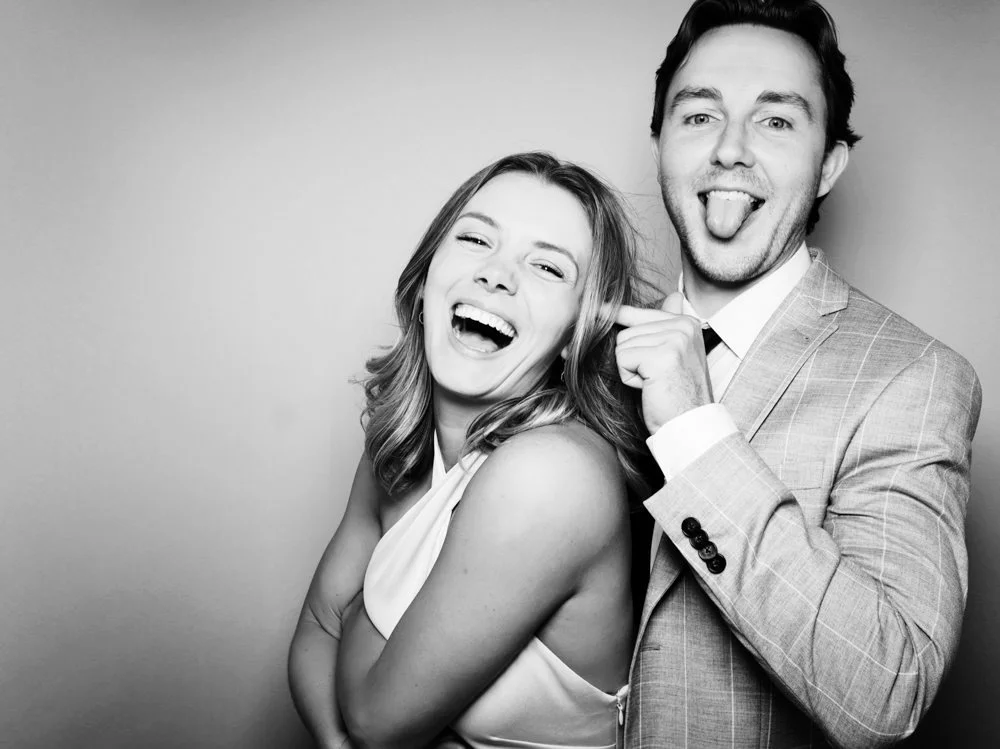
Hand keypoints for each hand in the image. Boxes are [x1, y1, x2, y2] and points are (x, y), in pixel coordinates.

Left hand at [611, 292, 712, 433]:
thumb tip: (672, 295)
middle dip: (632, 359)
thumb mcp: (675, 353)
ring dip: (631, 369)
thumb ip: (668, 325)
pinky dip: (629, 378)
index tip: (598, 308)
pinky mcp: (661, 356)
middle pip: (626, 332)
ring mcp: (674, 339)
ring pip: (622, 345)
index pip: (641, 313)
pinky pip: (623, 358)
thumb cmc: (677, 394)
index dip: (618, 314)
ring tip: (654, 382)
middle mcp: (684, 325)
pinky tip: (650, 387)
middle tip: (655, 377)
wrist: (689, 424)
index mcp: (687, 322)